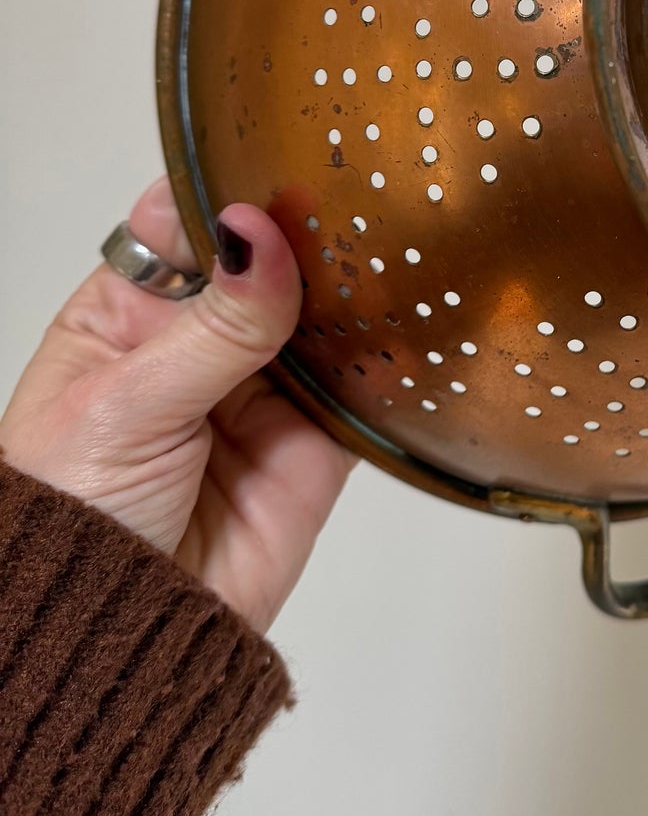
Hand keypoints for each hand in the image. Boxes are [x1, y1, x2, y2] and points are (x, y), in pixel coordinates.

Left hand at [0, 177, 353, 633]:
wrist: (113, 650)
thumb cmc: (70, 523)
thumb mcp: (127, 406)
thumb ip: (213, 324)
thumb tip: (261, 235)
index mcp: (127, 314)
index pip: (185, 224)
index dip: (231, 195)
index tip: (282, 166)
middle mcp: (199, 343)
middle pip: (267, 263)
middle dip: (307, 237)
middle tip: (355, 202)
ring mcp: (262, 393)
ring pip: (323, 317)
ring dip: (354, 289)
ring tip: (391, 251)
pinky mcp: (318, 446)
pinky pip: (363, 389)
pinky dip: (389, 359)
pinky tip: (409, 319)